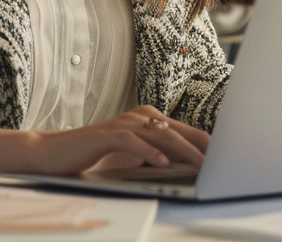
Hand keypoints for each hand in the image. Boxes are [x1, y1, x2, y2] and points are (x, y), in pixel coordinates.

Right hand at [26, 106, 210, 175]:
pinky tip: (162, 162)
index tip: (225, 156)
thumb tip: (185, 165)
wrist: (55, 153)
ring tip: (201, 165)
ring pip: (160, 135)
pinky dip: (149, 151)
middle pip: (177, 131)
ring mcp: (122, 123)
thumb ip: (154, 154)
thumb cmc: (95, 155)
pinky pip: (133, 142)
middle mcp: (138, 116)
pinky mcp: (107, 135)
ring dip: (183, 151)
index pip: (183, 130)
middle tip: (222, 161)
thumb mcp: (130, 155)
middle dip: (201, 147)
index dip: (204, 142)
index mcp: (146, 119)